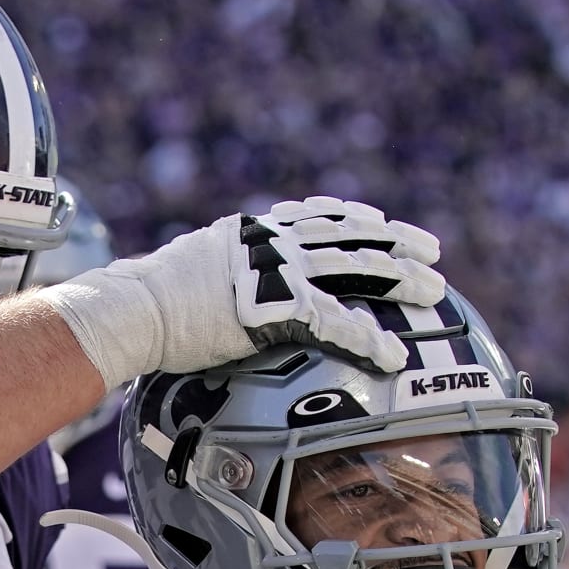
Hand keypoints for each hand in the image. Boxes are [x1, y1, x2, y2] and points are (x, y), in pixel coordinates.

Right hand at [43, 196, 443, 387]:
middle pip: (350, 235)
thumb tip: (227, 285)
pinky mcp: (279, 307)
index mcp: (256, 231)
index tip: (384, 221)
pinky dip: (370, 339)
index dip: (357, 218)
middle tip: (432, 250)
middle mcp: (274, 242)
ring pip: (356, 269)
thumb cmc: (153, 301)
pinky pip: (338, 323)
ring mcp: (279, 271)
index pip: (319, 215)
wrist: (135, 308)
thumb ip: (227, 269)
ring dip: (400, 280)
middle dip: (397, 242)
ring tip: (434, 292)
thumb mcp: (198, 269)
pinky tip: (394, 353)